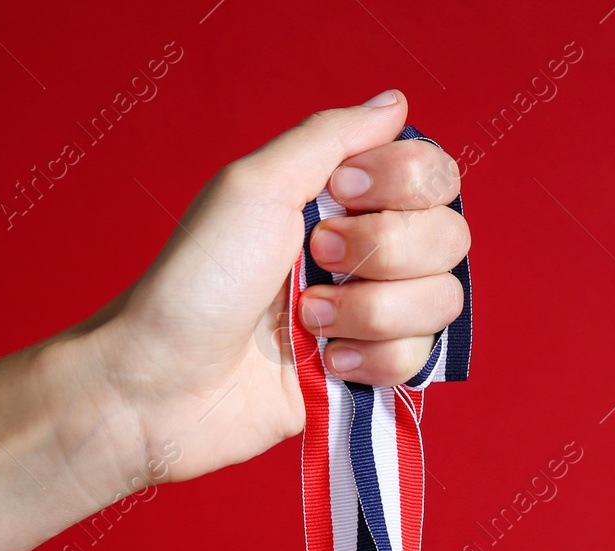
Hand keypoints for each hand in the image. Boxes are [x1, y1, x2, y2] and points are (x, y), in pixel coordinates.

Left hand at [73, 88, 469, 486]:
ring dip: (371, 313)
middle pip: (450, 237)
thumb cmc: (196, 280)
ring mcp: (375, 315)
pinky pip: (419, 360)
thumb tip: (394, 104)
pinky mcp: (372, 373)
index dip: (403, 184)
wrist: (164, 382)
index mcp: (344, 199)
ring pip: (442, 301)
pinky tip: (322, 364)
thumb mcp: (255, 186)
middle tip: (315, 260)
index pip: (434, 174)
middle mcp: (370, 252)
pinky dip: (370, 361)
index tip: (342, 193)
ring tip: (308, 323)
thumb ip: (330, 137)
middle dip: (382, 252)